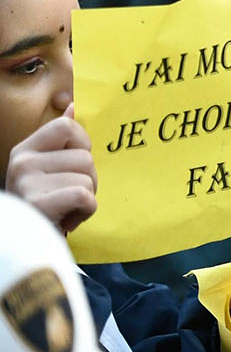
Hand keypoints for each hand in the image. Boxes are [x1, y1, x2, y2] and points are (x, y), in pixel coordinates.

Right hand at [7, 107, 96, 233]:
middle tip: (67, 197)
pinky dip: (86, 211)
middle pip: (85, 158)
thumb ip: (58, 140)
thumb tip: (72, 106)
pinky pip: (84, 196)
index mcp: (24, 150)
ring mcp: (26, 182)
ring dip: (87, 198)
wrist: (26, 245)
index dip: (82, 146)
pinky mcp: (37, 203)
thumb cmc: (45, 204)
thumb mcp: (47, 169)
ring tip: (65, 209)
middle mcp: (21, 163)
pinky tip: (68, 219)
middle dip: (88, 180)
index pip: (67, 127)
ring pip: (88, 178)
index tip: (72, 167)